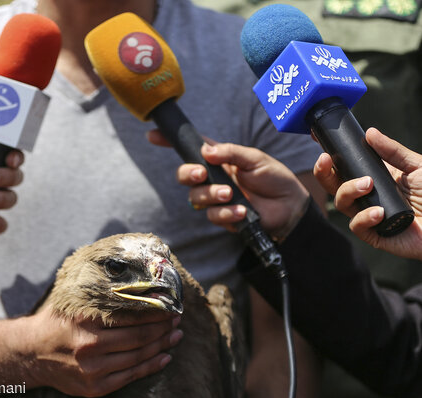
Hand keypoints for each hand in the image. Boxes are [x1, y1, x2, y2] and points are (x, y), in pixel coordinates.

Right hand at [24, 304, 181, 397]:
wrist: (30, 354)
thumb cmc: (57, 321)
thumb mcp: (73, 302)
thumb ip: (99, 294)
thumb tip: (135, 280)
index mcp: (85, 320)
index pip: (130, 316)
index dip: (154, 313)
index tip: (169, 306)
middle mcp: (89, 345)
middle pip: (138, 338)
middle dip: (163, 329)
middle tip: (177, 320)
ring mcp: (92, 369)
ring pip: (138, 357)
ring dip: (161, 346)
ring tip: (175, 336)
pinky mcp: (95, 386)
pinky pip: (131, 376)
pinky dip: (151, 366)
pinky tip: (164, 357)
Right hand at [148, 130, 308, 239]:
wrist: (290, 206)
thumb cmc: (274, 177)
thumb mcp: (255, 159)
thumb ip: (230, 153)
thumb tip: (205, 151)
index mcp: (219, 158)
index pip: (190, 148)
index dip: (169, 142)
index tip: (152, 135)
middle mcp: (213, 177)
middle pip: (184, 175)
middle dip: (188, 174)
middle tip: (202, 174)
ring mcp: (216, 198)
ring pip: (196, 197)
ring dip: (211, 195)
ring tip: (231, 195)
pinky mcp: (223, 217)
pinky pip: (213, 215)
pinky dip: (226, 213)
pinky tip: (242, 211)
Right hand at [314, 128, 421, 259]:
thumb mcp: (417, 166)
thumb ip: (393, 151)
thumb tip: (369, 132)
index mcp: (375, 178)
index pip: (344, 167)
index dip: (329, 156)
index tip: (317, 140)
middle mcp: (367, 196)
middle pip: (333, 185)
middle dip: (323, 172)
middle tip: (326, 160)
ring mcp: (369, 215)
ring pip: (341, 203)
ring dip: (348, 191)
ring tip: (367, 185)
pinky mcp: (375, 235)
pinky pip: (357, 225)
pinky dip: (363, 217)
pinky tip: (379, 212)